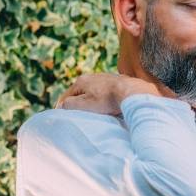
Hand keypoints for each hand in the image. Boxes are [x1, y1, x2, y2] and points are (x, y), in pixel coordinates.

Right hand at [55, 73, 176, 114]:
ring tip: (94, 113)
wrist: (134, 93)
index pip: (66, 96)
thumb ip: (70, 105)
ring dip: (92, 102)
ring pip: (94, 93)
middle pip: (80, 94)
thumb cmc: (109, 100)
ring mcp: (106, 78)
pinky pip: (106, 93)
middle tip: (78, 116)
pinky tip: (108, 107)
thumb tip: (62, 106)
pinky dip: (104, 100)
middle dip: (78, 104)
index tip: (63, 118)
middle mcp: (93, 76)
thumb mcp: (85, 105)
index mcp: (82, 81)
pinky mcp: (118, 82)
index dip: (62, 108)